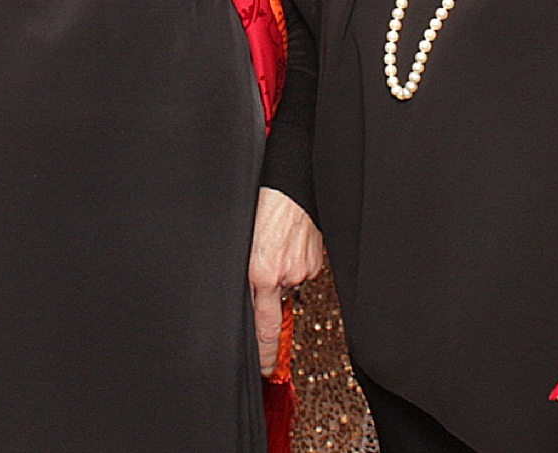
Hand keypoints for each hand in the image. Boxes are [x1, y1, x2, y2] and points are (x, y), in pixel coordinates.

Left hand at [248, 187, 325, 375]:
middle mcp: (283, 276)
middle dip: (269, 323)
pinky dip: (292, 267)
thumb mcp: (241, 245)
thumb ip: (246, 278)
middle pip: (274, 311)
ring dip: (278, 280)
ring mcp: (302, 270)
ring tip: (271, 253)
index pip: (263, 327)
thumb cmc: (262, 209)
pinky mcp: (316, 263)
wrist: (292, 187)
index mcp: (260, 273)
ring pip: (286, 288)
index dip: (264, 353)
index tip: (264, 370)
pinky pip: (300, 274)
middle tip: (265, 336)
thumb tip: (248, 304)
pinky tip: (286, 247)